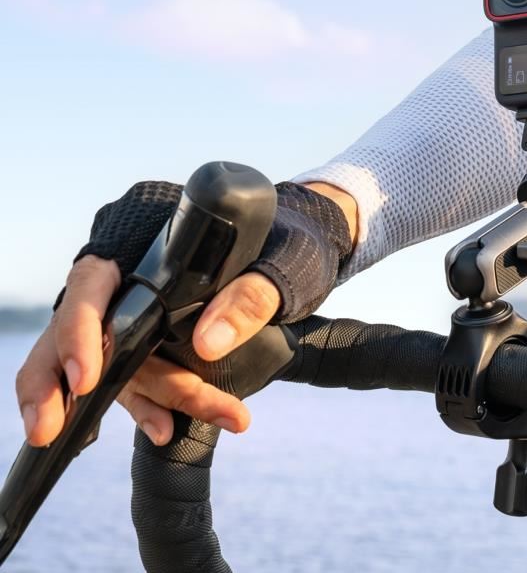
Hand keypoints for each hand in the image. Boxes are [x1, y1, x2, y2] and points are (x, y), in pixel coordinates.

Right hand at [13, 179, 355, 447]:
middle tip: (74, 429)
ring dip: (143, 403)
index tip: (87, 377)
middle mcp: (132, 283)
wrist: (304, 254)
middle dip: (72, 386)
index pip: (91, 284)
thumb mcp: (279, 264)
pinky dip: (150, 408)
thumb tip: (209, 344)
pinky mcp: (157, 348)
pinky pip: (139, 381)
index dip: (78, 330)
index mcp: (144, 248)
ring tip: (172, 429)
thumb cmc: (289, 246)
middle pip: (89, 335)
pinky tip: (167, 430)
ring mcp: (140, 319)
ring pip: (119, 366)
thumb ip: (249, 297)